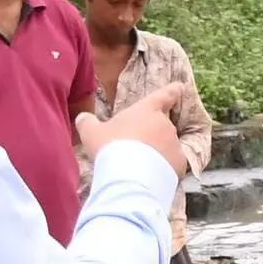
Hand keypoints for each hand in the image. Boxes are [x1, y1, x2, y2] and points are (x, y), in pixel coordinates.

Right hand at [76, 82, 191, 178]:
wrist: (129, 175)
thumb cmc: (110, 147)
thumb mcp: (91, 132)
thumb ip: (87, 122)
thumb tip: (82, 118)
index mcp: (146, 110)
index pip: (163, 95)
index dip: (172, 91)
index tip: (180, 87)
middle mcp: (164, 123)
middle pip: (160, 125)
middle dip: (151, 134)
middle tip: (133, 148)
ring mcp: (174, 143)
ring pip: (166, 145)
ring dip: (156, 152)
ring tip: (138, 166)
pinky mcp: (180, 163)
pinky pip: (172, 163)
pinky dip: (164, 167)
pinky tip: (150, 176)